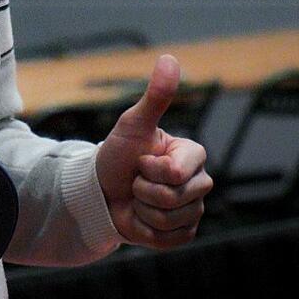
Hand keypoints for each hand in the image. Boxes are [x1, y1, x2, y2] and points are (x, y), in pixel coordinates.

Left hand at [95, 54, 212, 248]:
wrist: (99, 192)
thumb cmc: (116, 155)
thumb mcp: (133, 124)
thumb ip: (155, 96)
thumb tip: (170, 58)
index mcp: (193, 155)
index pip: (176, 173)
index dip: (149, 170)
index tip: (140, 161)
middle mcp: (199, 182)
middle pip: (175, 198)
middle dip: (144, 191)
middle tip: (135, 181)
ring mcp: (193, 210)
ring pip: (171, 220)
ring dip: (143, 210)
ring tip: (136, 198)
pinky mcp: (183, 234)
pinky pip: (170, 239)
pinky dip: (145, 230)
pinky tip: (140, 217)